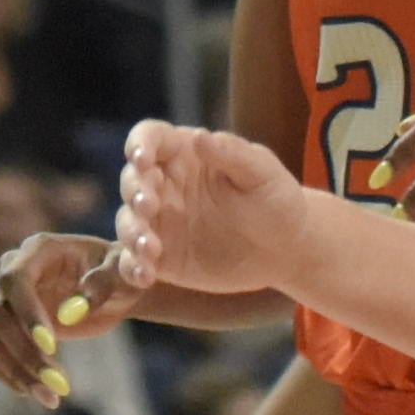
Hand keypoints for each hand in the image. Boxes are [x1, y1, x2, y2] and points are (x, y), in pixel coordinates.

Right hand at [0, 231, 123, 398]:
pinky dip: (9, 375)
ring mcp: (7, 301)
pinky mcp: (9, 328)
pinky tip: (36, 393)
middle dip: (25, 352)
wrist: (116, 289)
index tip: (50, 345)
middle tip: (59, 385)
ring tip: (51, 397)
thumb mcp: (124, 273)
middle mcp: (13, 272)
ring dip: (16, 369)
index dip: (26, 312)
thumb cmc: (121, 274)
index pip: (15, 280)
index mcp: (38, 250)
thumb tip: (74, 309)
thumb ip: (104, 282)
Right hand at [108, 120, 307, 304]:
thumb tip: (200, 137)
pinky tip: (146, 276)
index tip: (142, 158)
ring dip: (132, 232)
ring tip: (150, 248)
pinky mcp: (162, 259)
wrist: (286, 249)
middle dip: (134, 191)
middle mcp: (164, 185)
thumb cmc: (275, 199)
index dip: (139, 144)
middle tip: (149, 206)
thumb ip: (232, 153)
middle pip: (132, 179)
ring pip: (128, 221)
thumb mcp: (262, 172)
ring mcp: (160, 222)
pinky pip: (135, 261)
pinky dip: (132, 267)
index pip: (150, 138)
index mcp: (184, 154)